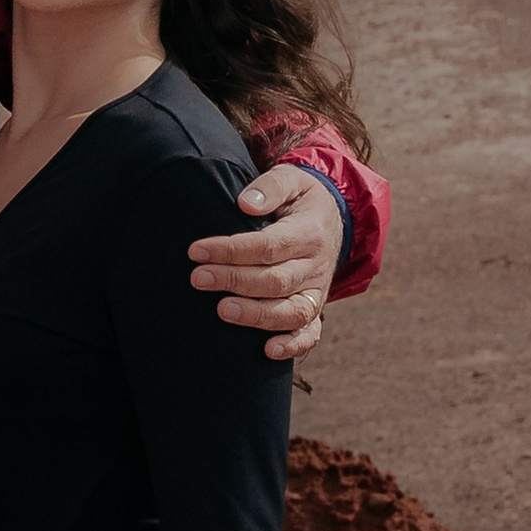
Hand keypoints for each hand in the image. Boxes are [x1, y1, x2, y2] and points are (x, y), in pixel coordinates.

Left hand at [187, 162, 345, 362]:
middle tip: (197, 279)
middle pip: (276, 280)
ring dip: (256, 315)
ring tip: (222, 311)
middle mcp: (316, 266)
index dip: (231, 250)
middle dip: (234, 281)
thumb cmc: (300, 199)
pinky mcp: (315, 309)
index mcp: (309, 233)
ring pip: (291, 311)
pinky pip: (310, 333)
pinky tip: (268, 351)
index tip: (196, 251)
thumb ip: (270, 187)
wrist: (334, 219)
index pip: (269, 246)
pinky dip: (293, 346)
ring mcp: (317, 291)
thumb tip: (245, 204)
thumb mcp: (292, 179)